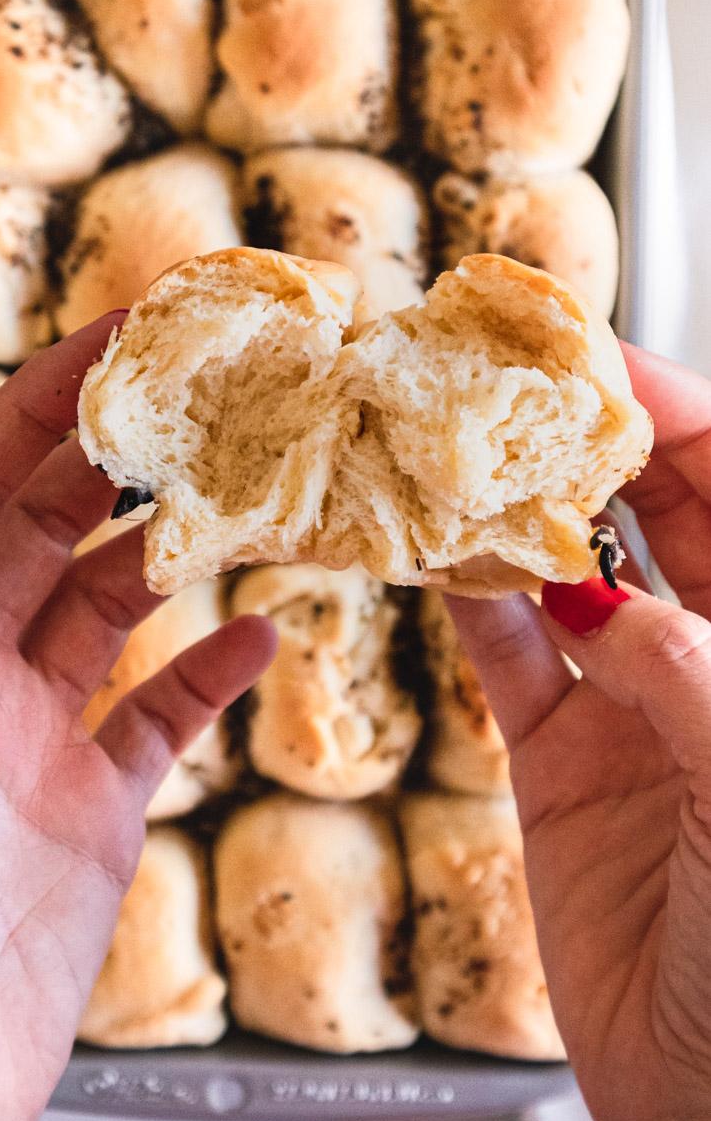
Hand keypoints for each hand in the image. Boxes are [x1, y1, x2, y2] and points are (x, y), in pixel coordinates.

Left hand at [0, 317, 275, 1120]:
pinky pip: (161, 710)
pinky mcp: (92, 805)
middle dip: (117, 447)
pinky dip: (210, 668)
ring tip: (250, 486)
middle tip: (206, 380)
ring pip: (111, 600)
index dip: (36, 408)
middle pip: (49, 523)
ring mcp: (32, 736)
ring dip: (172, 541)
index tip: (115, 339)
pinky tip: (262, 636)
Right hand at [448, 343, 710, 1120]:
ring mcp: (636, 707)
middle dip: (581, 444)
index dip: (676, 414)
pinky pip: (510, 662)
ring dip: (512, 516)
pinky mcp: (561, 763)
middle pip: (653, 514)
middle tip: (496, 388)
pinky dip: (472, 607)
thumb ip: (692, 682)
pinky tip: (434, 558)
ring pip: (569, 577)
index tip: (595, 356)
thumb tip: (606, 606)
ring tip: (446, 453)